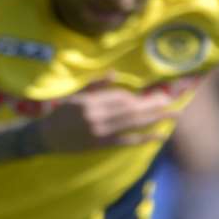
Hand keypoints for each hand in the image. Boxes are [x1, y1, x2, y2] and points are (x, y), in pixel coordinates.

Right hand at [37, 83, 181, 152]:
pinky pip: (126, 141)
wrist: (45, 137)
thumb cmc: (61, 113)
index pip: (120, 97)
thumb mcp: (75, 94)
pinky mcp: (100, 145)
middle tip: (171, 102)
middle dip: (152, 106)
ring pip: (132, 124)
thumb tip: (115, 73)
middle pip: (130, 109)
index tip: (151, 95)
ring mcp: (99, 132)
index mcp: (89, 102)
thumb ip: (95, 84)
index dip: (137, 97)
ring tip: (173, 115)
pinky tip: (158, 136)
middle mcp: (96, 117)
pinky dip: (144, 138)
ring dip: (155, 120)